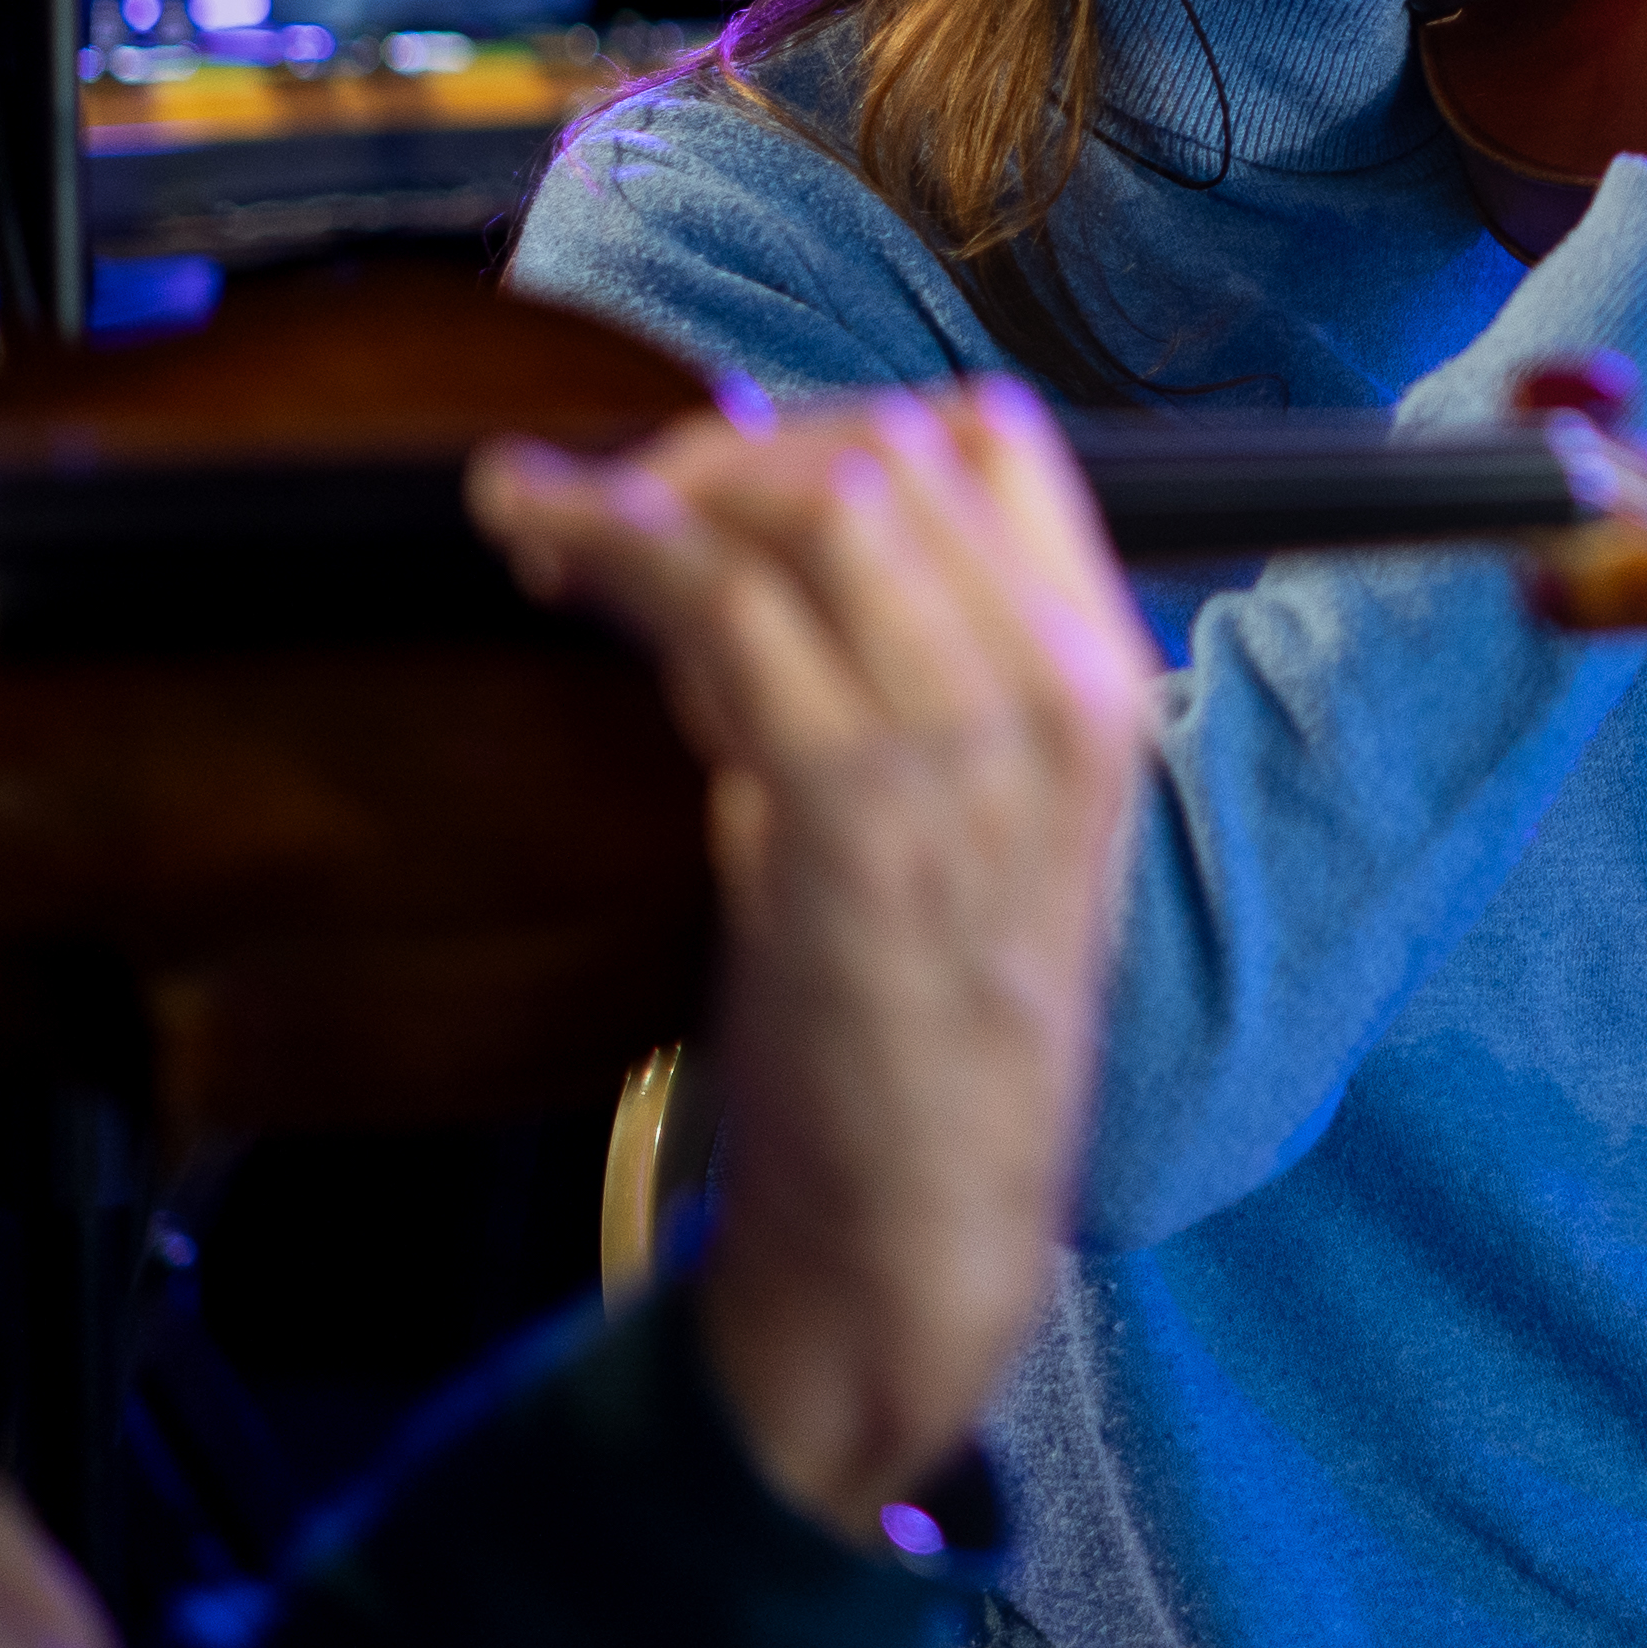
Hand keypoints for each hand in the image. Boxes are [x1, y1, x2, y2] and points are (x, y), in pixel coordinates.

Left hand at [475, 387, 1163, 1535]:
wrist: (921, 1225)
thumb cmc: (920, 1035)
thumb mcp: (953, 822)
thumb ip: (873, 676)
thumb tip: (726, 548)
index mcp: (1101, 685)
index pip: (997, 442)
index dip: (846, 422)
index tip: (732, 464)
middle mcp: (1058, 693)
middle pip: (887, 455)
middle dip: (726, 449)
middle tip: (609, 499)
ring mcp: (963, 747)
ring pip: (810, 505)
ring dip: (653, 482)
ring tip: (545, 516)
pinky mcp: (849, 809)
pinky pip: (723, 607)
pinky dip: (614, 545)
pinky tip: (545, 548)